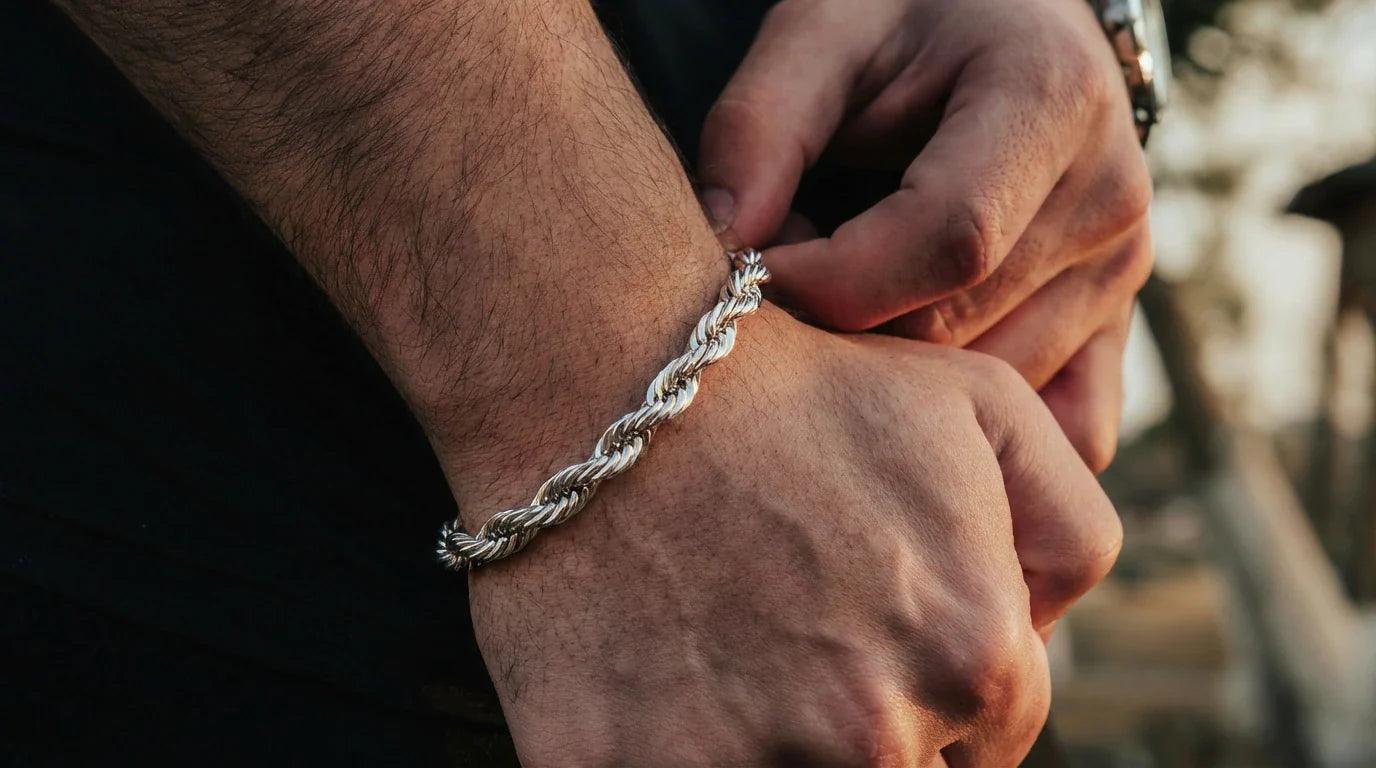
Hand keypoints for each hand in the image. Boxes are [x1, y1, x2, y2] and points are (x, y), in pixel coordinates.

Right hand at [453, 307, 1121, 766]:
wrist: (603, 384)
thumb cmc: (794, 386)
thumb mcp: (982, 405)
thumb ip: (1071, 530)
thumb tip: (1049, 636)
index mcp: (973, 658)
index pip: (994, 741)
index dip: (939, 689)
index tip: (876, 638)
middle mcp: (874, 735)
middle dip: (869, 725)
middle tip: (803, 644)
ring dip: (779, 746)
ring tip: (731, 654)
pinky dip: (683, 755)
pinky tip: (664, 684)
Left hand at [698, 0, 1153, 471]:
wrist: (1001, 34)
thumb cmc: (903, 23)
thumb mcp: (821, 31)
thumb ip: (760, 128)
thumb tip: (726, 245)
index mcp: (1052, 99)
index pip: (950, 239)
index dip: (831, 278)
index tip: (752, 274)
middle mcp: (1110, 197)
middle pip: (957, 330)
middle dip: (846, 332)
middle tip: (784, 291)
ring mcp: (1120, 276)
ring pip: (988, 393)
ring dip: (893, 380)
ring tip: (844, 308)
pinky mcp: (1115, 331)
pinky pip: (1061, 433)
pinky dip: (976, 434)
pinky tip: (911, 395)